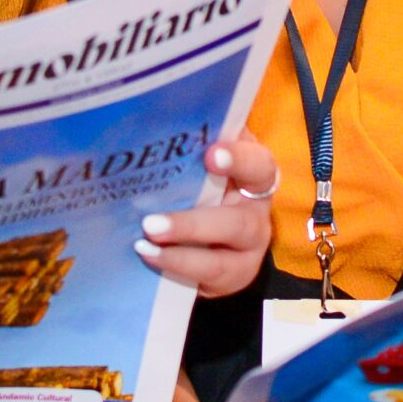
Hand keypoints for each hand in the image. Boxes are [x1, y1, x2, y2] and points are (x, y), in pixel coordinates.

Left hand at [136, 135, 278, 296]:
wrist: (212, 223)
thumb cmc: (204, 177)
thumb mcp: (204, 156)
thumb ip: (194, 142)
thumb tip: (155, 118)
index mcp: (255, 176)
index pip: (259, 166)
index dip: (239, 160)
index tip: (210, 154)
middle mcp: (256, 217)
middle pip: (238, 225)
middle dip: (193, 225)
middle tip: (151, 224)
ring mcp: (247, 255)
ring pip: (223, 263)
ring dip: (181, 258)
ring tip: (143, 246)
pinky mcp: (229, 280)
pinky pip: (206, 284)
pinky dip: (175, 273)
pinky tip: (148, 260)